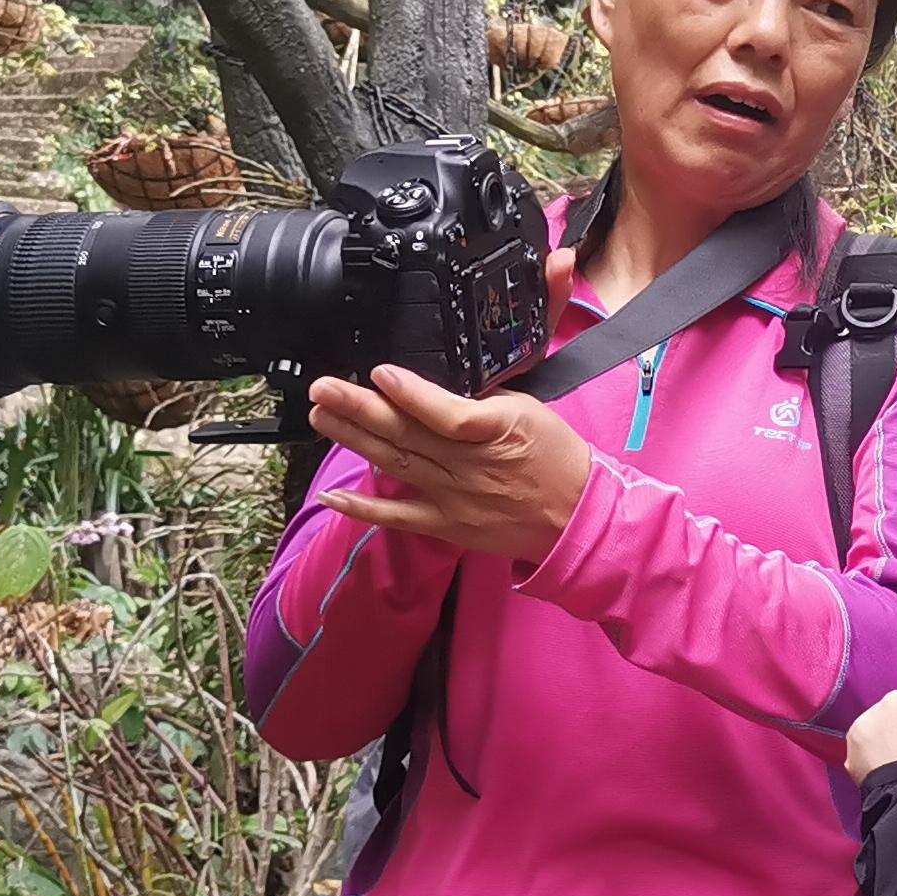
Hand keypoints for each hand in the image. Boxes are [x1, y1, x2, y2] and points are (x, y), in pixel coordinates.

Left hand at [306, 308, 595, 565]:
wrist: (575, 516)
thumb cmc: (554, 456)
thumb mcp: (529, 408)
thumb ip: (483, 393)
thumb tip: (445, 371)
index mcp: (498, 430)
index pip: (450, 414)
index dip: (412, 394)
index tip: (380, 372)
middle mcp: (471, 466)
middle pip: (408, 434)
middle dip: (360, 408)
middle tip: (324, 388)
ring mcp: (454, 498)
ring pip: (396, 464)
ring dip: (354, 440)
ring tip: (321, 415)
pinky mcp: (446, 524)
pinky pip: (399, 517)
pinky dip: (364, 507)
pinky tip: (332, 493)